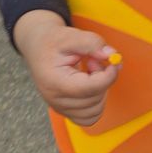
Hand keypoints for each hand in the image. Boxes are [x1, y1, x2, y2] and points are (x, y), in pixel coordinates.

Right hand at [14, 12, 120, 126]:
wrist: (38, 48)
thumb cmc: (52, 42)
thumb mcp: (71, 35)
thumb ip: (92, 43)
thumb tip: (112, 55)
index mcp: (55, 82)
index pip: (91, 88)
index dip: (109, 74)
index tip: (113, 60)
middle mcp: (56, 100)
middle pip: (95, 99)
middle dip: (103, 78)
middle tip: (94, 60)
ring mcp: (60, 108)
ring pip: (96, 110)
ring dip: (101, 89)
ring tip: (90, 70)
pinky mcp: (66, 111)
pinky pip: (90, 116)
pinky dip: (97, 101)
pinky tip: (90, 83)